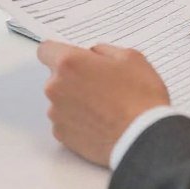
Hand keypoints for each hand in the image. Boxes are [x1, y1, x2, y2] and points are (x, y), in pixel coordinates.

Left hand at [37, 41, 169, 165]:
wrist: (143, 138)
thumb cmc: (139, 97)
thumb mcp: (129, 57)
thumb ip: (103, 50)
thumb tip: (93, 54)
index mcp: (70, 63)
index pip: (45, 49)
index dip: (59, 52)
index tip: (71, 58)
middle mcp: (56, 87)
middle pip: (56, 76)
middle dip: (73, 77)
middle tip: (100, 83)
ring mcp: (57, 114)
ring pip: (61, 99)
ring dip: (75, 99)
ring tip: (103, 106)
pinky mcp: (62, 136)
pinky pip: (65, 120)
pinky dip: (77, 120)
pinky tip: (100, 121)